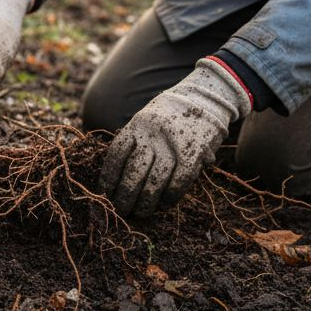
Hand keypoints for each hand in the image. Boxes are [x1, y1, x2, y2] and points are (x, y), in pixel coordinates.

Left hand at [101, 58, 252, 216]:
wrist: (205, 98)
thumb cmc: (169, 116)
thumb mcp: (146, 120)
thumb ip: (134, 142)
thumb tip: (115, 179)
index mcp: (137, 124)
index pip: (116, 154)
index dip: (108, 177)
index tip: (105, 193)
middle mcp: (153, 134)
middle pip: (134, 172)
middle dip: (125, 196)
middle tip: (121, 209)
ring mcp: (174, 144)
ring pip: (154, 182)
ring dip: (145, 202)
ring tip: (140, 212)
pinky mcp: (194, 154)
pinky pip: (178, 184)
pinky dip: (169, 198)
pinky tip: (162, 205)